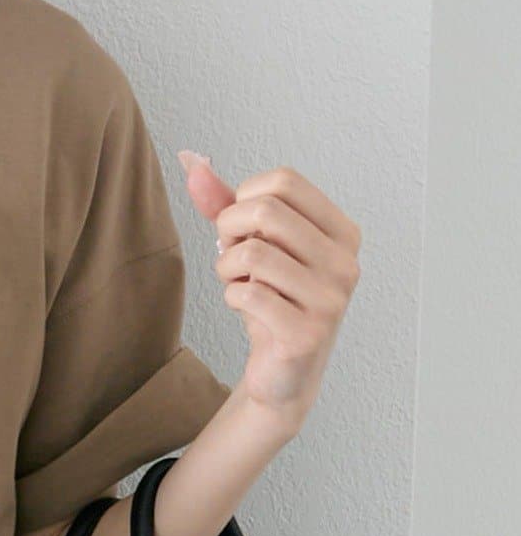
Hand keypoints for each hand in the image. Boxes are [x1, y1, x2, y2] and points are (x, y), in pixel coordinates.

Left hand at [178, 152, 360, 421]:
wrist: (284, 372)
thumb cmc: (272, 302)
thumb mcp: (252, 246)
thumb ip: (226, 204)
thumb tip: (190, 162)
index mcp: (341, 231)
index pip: (284, 181)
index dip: (244, 199)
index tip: (240, 228)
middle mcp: (345, 261)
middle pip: (266, 212)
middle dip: (229, 231)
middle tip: (230, 256)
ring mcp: (331, 299)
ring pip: (253, 254)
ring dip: (226, 268)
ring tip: (237, 284)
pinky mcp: (307, 333)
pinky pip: (248, 295)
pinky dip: (232, 297)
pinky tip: (244, 308)